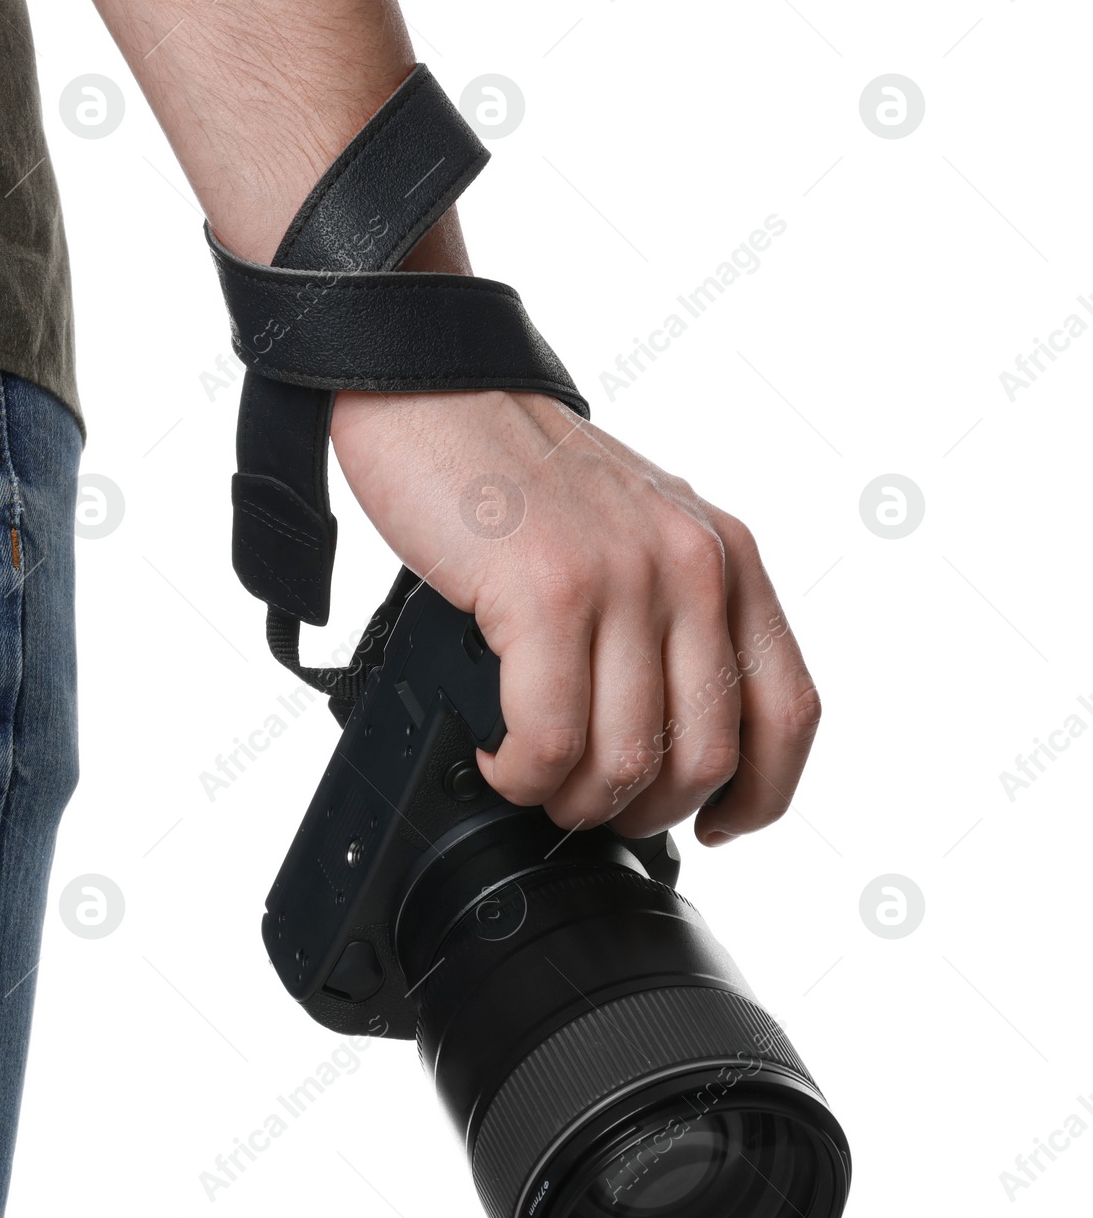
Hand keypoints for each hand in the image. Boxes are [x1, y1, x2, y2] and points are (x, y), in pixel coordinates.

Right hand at [328, 388, 820, 844]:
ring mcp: (625, 577)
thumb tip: (655, 741)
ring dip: (569, 801)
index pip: (788, 712)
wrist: (430, 391)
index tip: (712, 826)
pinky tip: (496, 756)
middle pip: (705, 758)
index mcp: (724, 555)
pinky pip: (551, 740)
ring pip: (628, 763)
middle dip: (638, 812)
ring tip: (529, 779)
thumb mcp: (629, 534)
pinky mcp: (549, 590)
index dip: (759, 796)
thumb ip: (663, 617)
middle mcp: (693, 565)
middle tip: (581, 803)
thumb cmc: (509, 472)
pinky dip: (520, 775)